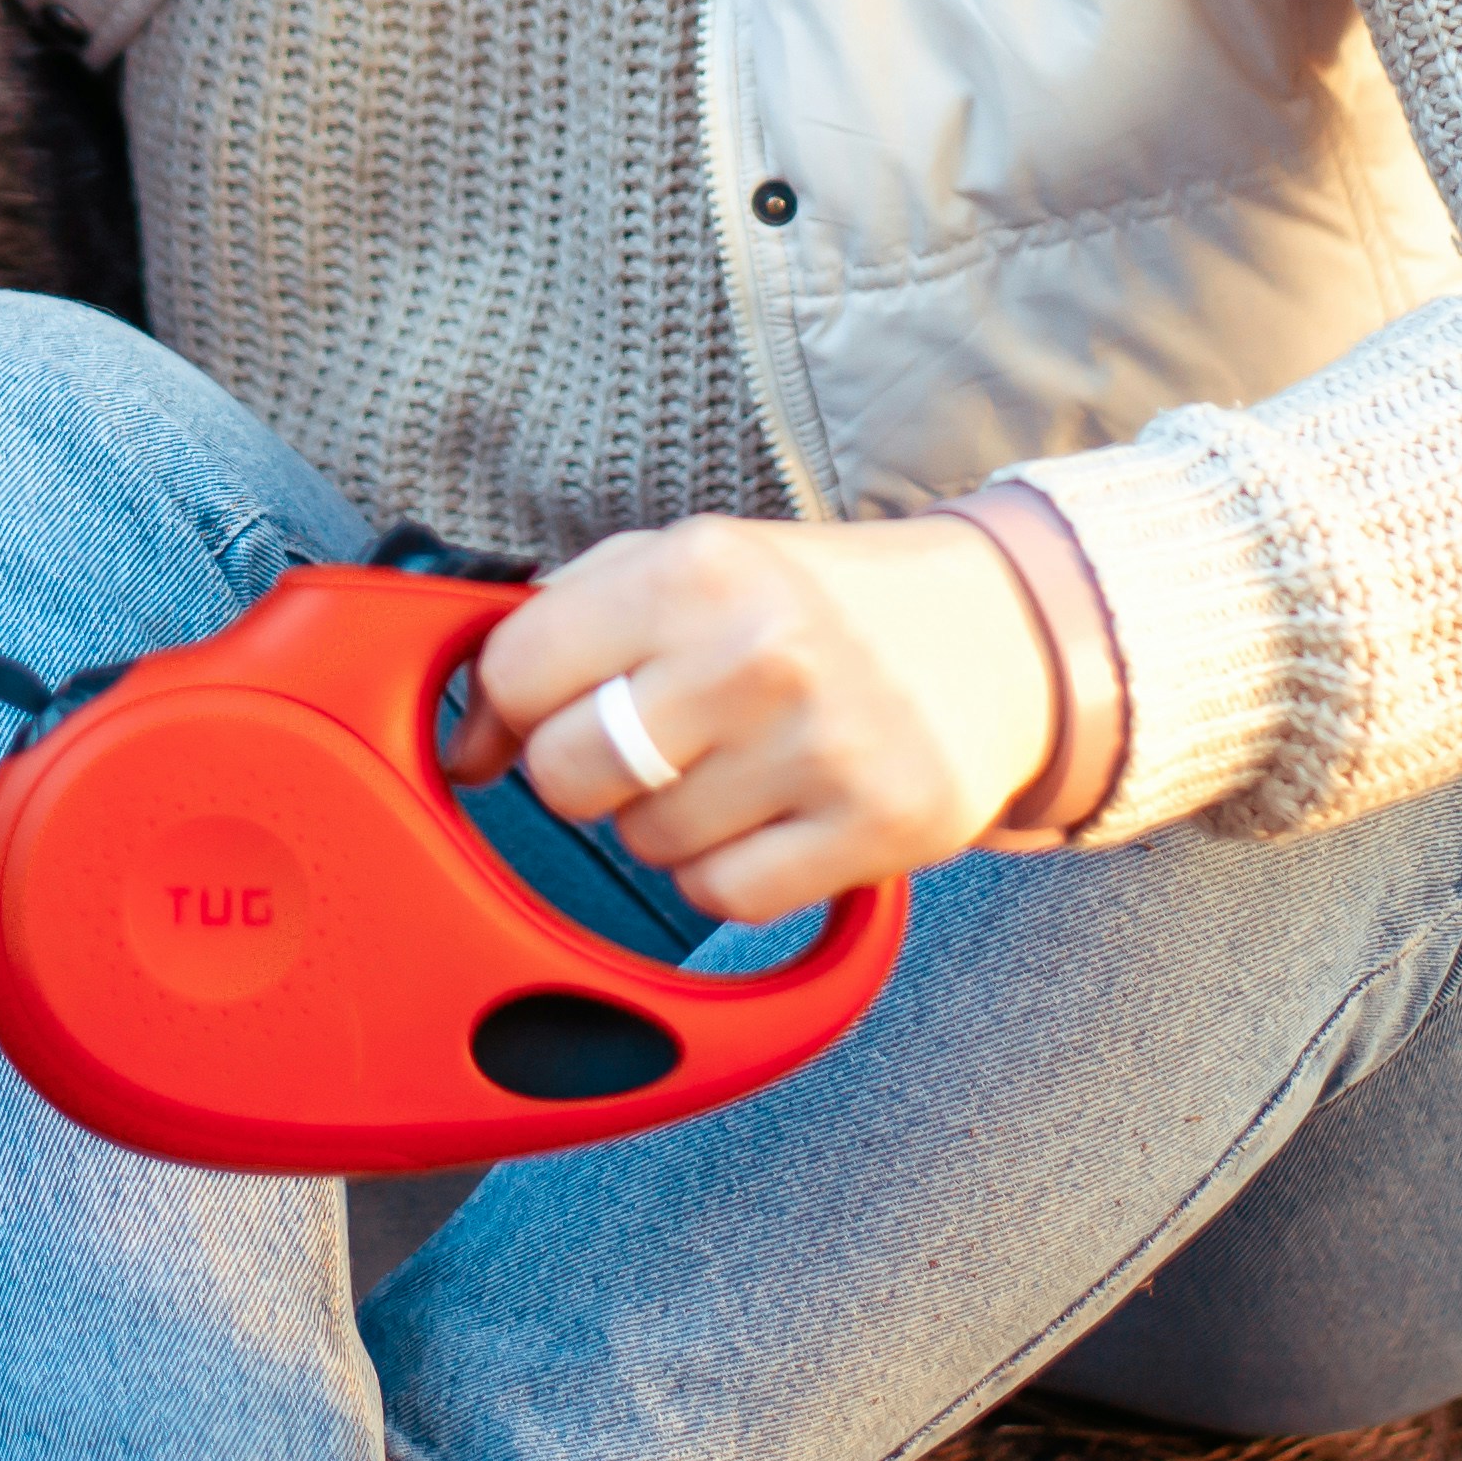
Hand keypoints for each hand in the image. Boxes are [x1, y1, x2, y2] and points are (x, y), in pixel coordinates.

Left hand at [447, 513, 1064, 924]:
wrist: (995, 635)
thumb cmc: (812, 604)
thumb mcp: (690, 562)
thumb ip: (564, 624)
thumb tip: (466, 742)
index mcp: (697, 567)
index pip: (518, 669)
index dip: (509, 706)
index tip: (540, 714)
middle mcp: (757, 651)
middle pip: (568, 774)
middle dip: (586, 774)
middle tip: (646, 746)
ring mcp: (821, 746)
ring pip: (645, 846)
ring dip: (666, 824)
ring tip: (733, 767)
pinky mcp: (876, 828)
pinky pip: (723, 898)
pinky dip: (727, 873)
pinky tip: (770, 817)